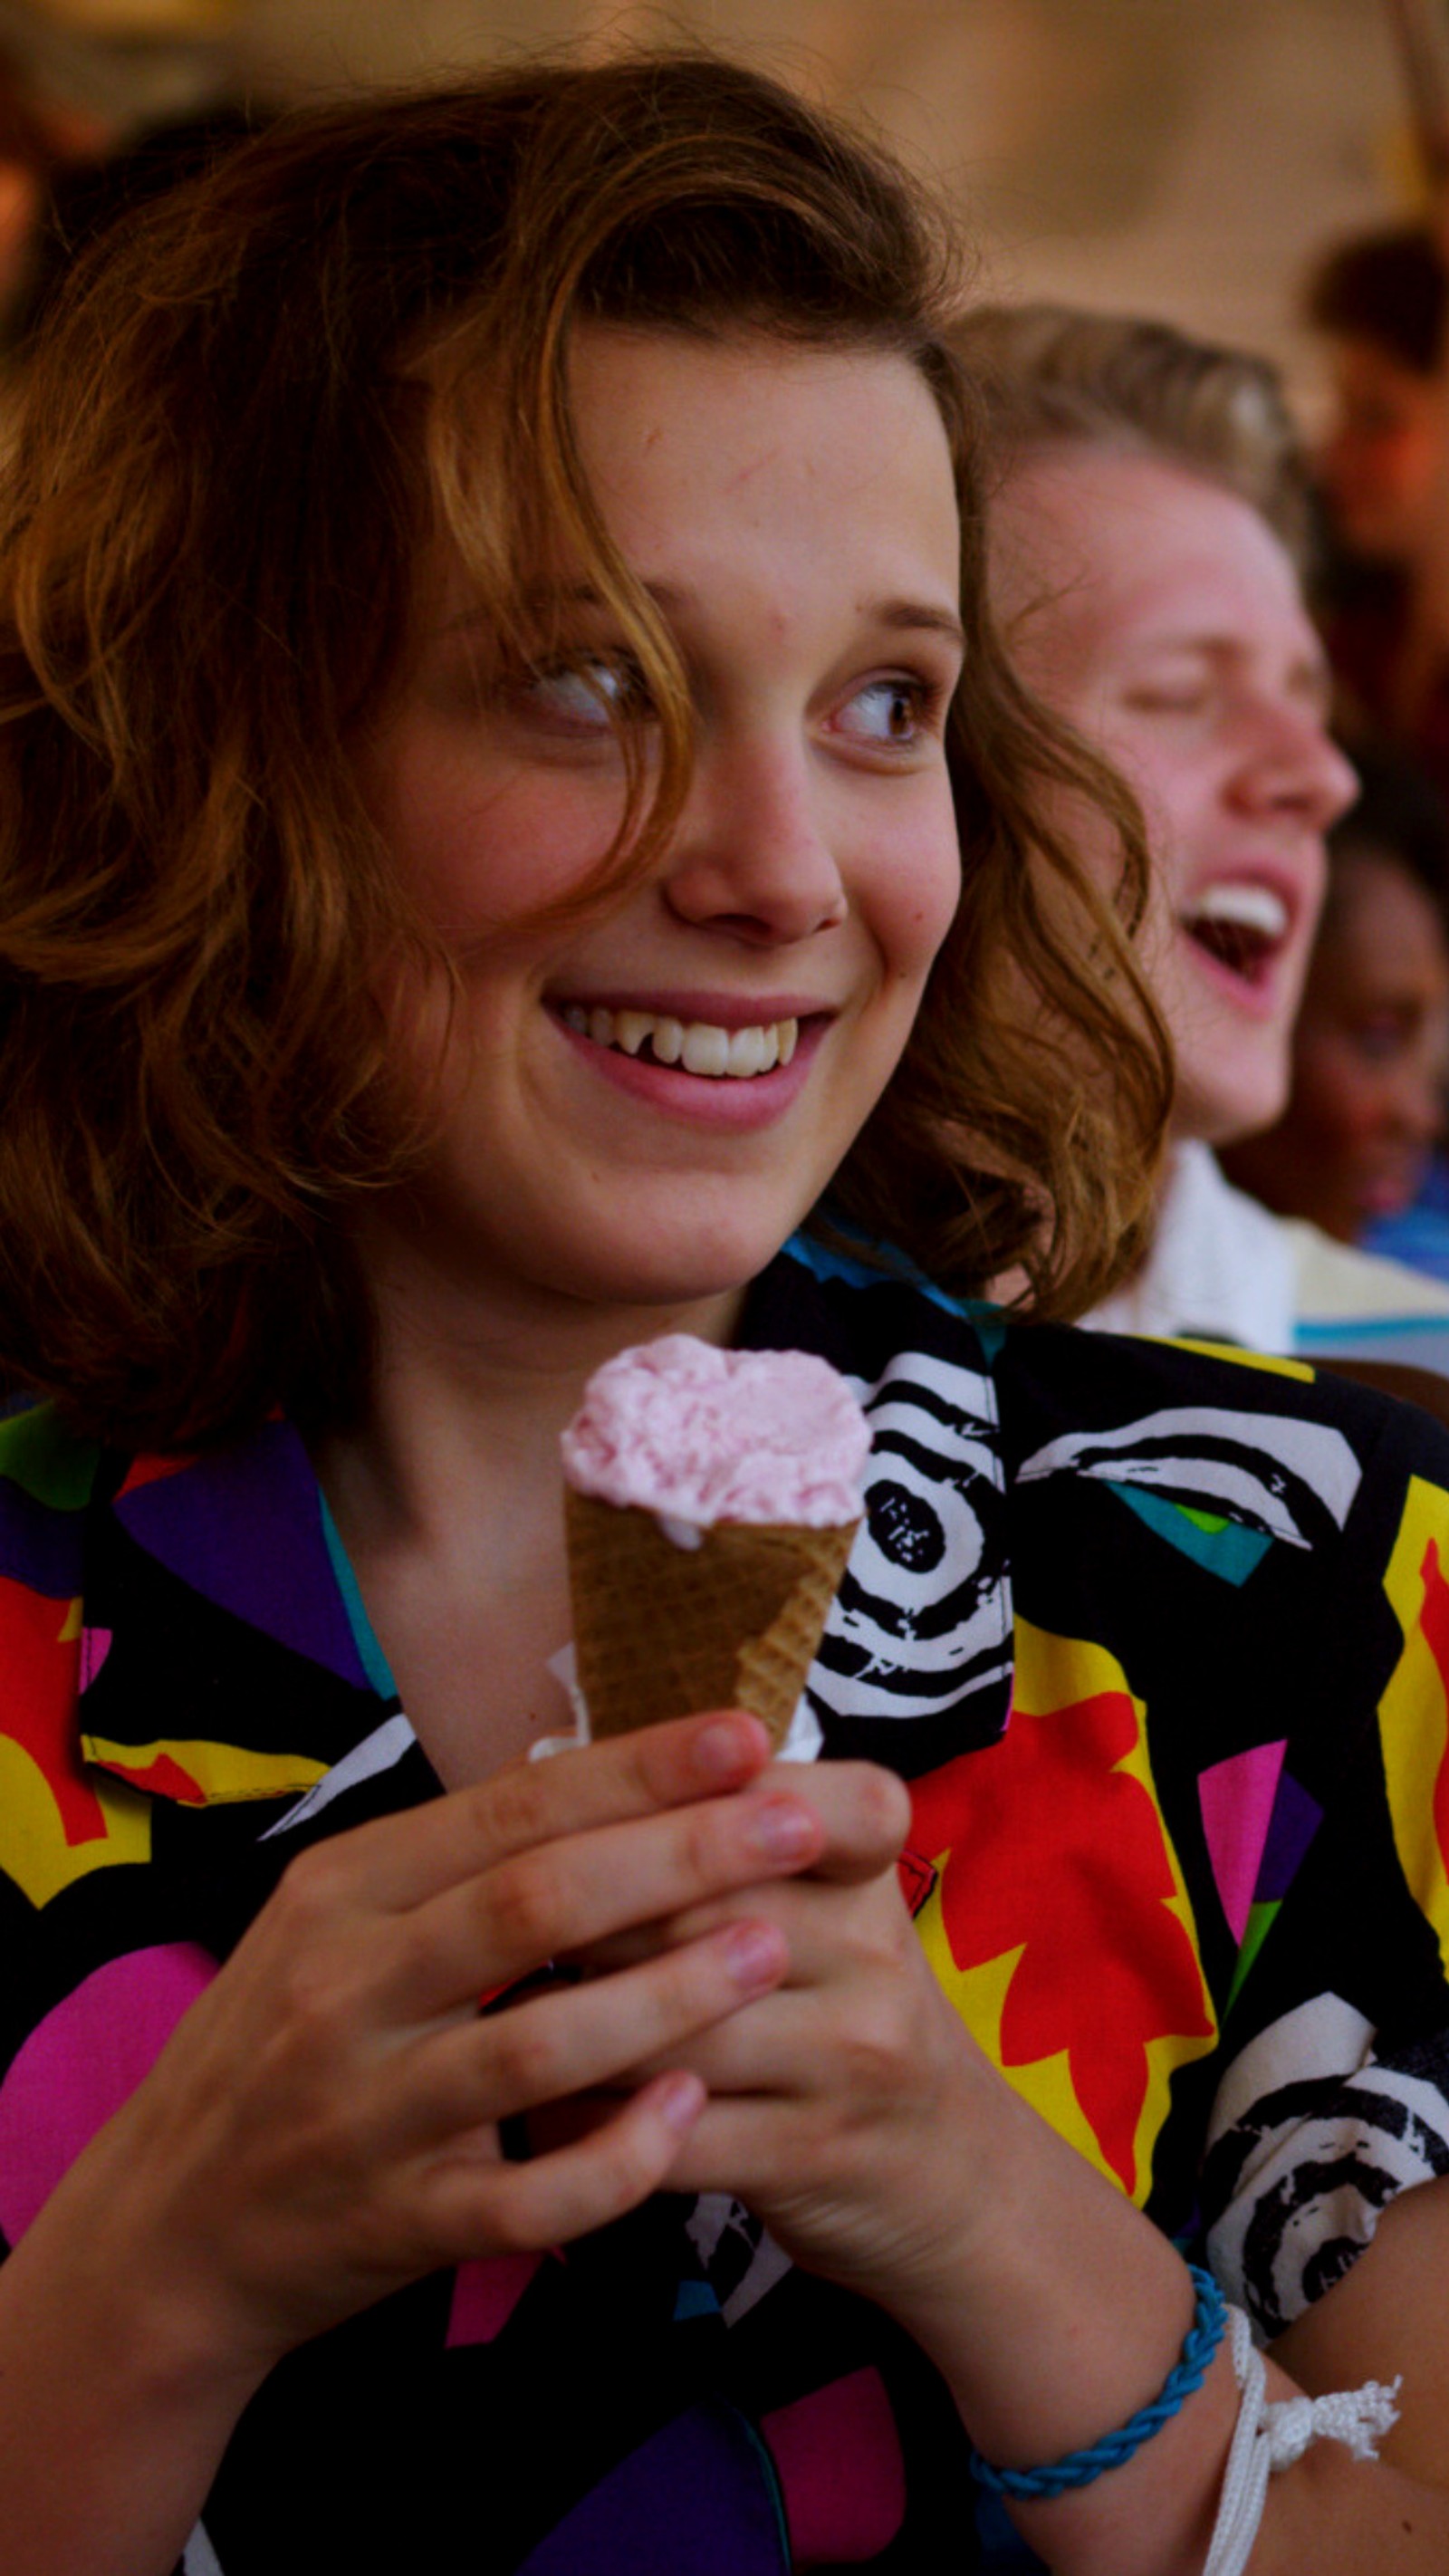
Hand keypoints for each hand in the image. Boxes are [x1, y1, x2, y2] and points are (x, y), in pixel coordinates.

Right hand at [40, 1710, 830, 2380]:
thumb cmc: (285, 2049)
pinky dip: (615, 2155)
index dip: (634, 1771)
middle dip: (680, 1857)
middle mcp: (349, 1988)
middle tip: (798, 1825)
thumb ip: (453, 1857)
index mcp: (343, 1890)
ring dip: (668, 1995)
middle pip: (535, 1902)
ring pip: (539, 2045)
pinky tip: (687, 2112)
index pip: (508, 1810)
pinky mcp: (400, 2222)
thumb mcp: (333, 1923)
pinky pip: (528, 2196)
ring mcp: (373, 2113)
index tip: (745, 1737)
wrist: (174, 2230)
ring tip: (772, 1950)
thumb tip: (603, 1767)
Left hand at [555, 1757, 995, 2326]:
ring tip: (499, 2015)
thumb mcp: (819, 1908)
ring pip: (671, 2028)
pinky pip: (671, 2135)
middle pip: (688, 1909)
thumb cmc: (835, 2009)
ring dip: (570, 2027)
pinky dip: (590, 2125)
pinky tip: (539, 2110)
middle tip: (490, 1923)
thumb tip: (542, 1769)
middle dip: (579, 1919)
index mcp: (864, 1865)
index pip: (767, 1795)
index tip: (566, 1817)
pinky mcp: (814, 2157)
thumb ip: (714, 1836)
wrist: (949, 2178)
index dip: (659, 1800)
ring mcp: (851, 2057)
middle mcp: (872, 1949)